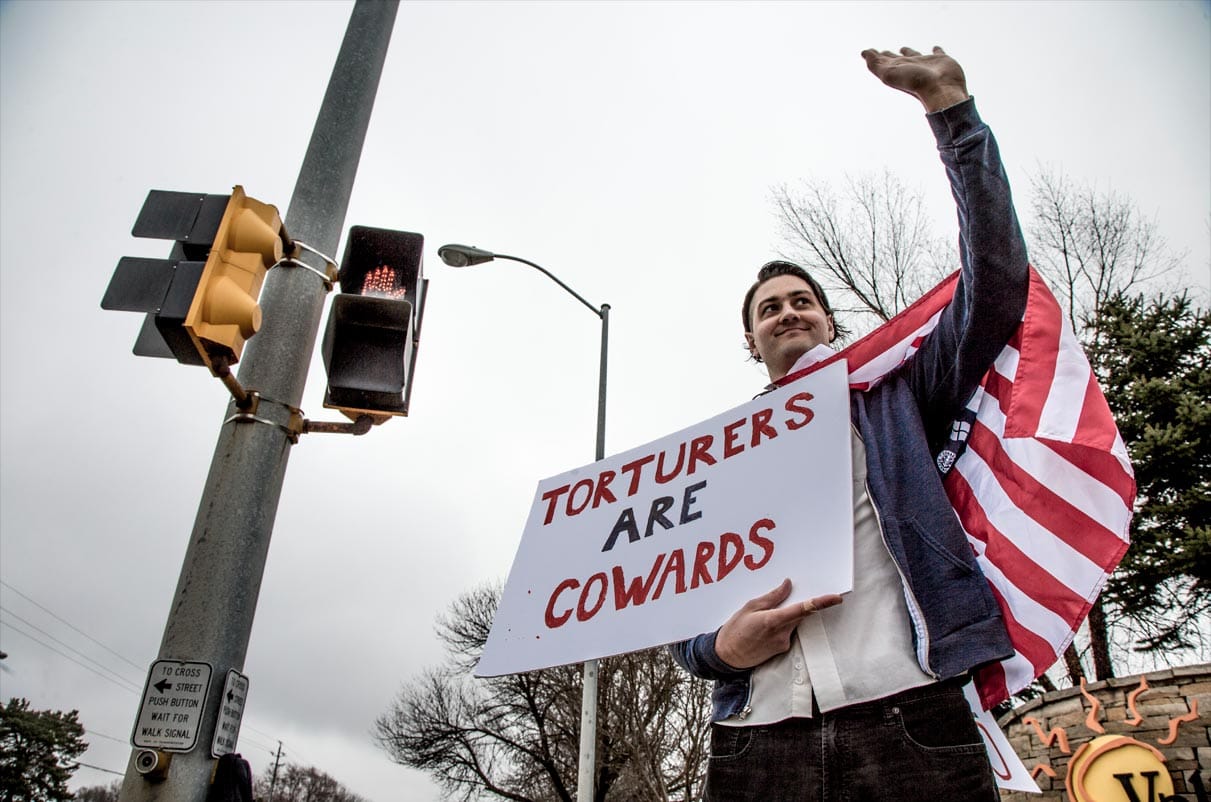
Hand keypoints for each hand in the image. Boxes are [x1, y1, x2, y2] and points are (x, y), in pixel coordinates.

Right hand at [715, 579, 843, 669]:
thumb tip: (788, 585)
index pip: (803, 609)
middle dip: (797, 604)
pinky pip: (788, 631)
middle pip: (800, 614)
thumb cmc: (735, 630)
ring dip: (786, 615)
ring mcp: (783, 643)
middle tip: (782, 599)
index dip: (821, 603)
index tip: (835, 598)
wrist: (727, 656)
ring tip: (763, 616)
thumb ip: (772, 597)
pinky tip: (764, 626)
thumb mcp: (749, 607)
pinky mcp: (782, 648)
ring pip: (793, 623)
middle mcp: (782, 634)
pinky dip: (781, 624)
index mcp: (772, 620)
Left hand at [860, 46, 968, 112]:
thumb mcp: (888, 74)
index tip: (867, 52)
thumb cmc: (914, 83)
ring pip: (915, 56)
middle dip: (889, 56)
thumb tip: (864, 53)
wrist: (940, 89)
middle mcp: (910, 68)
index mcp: (897, 71)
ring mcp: (926, 65)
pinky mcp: (942, 61)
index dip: (875, 57)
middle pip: (897, 60)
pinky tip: (935, 48)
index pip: (883, 62)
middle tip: (884, 51)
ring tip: (903, 48)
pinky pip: (938, 53)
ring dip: (909, 52)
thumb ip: (875, 64)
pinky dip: (936, 50)